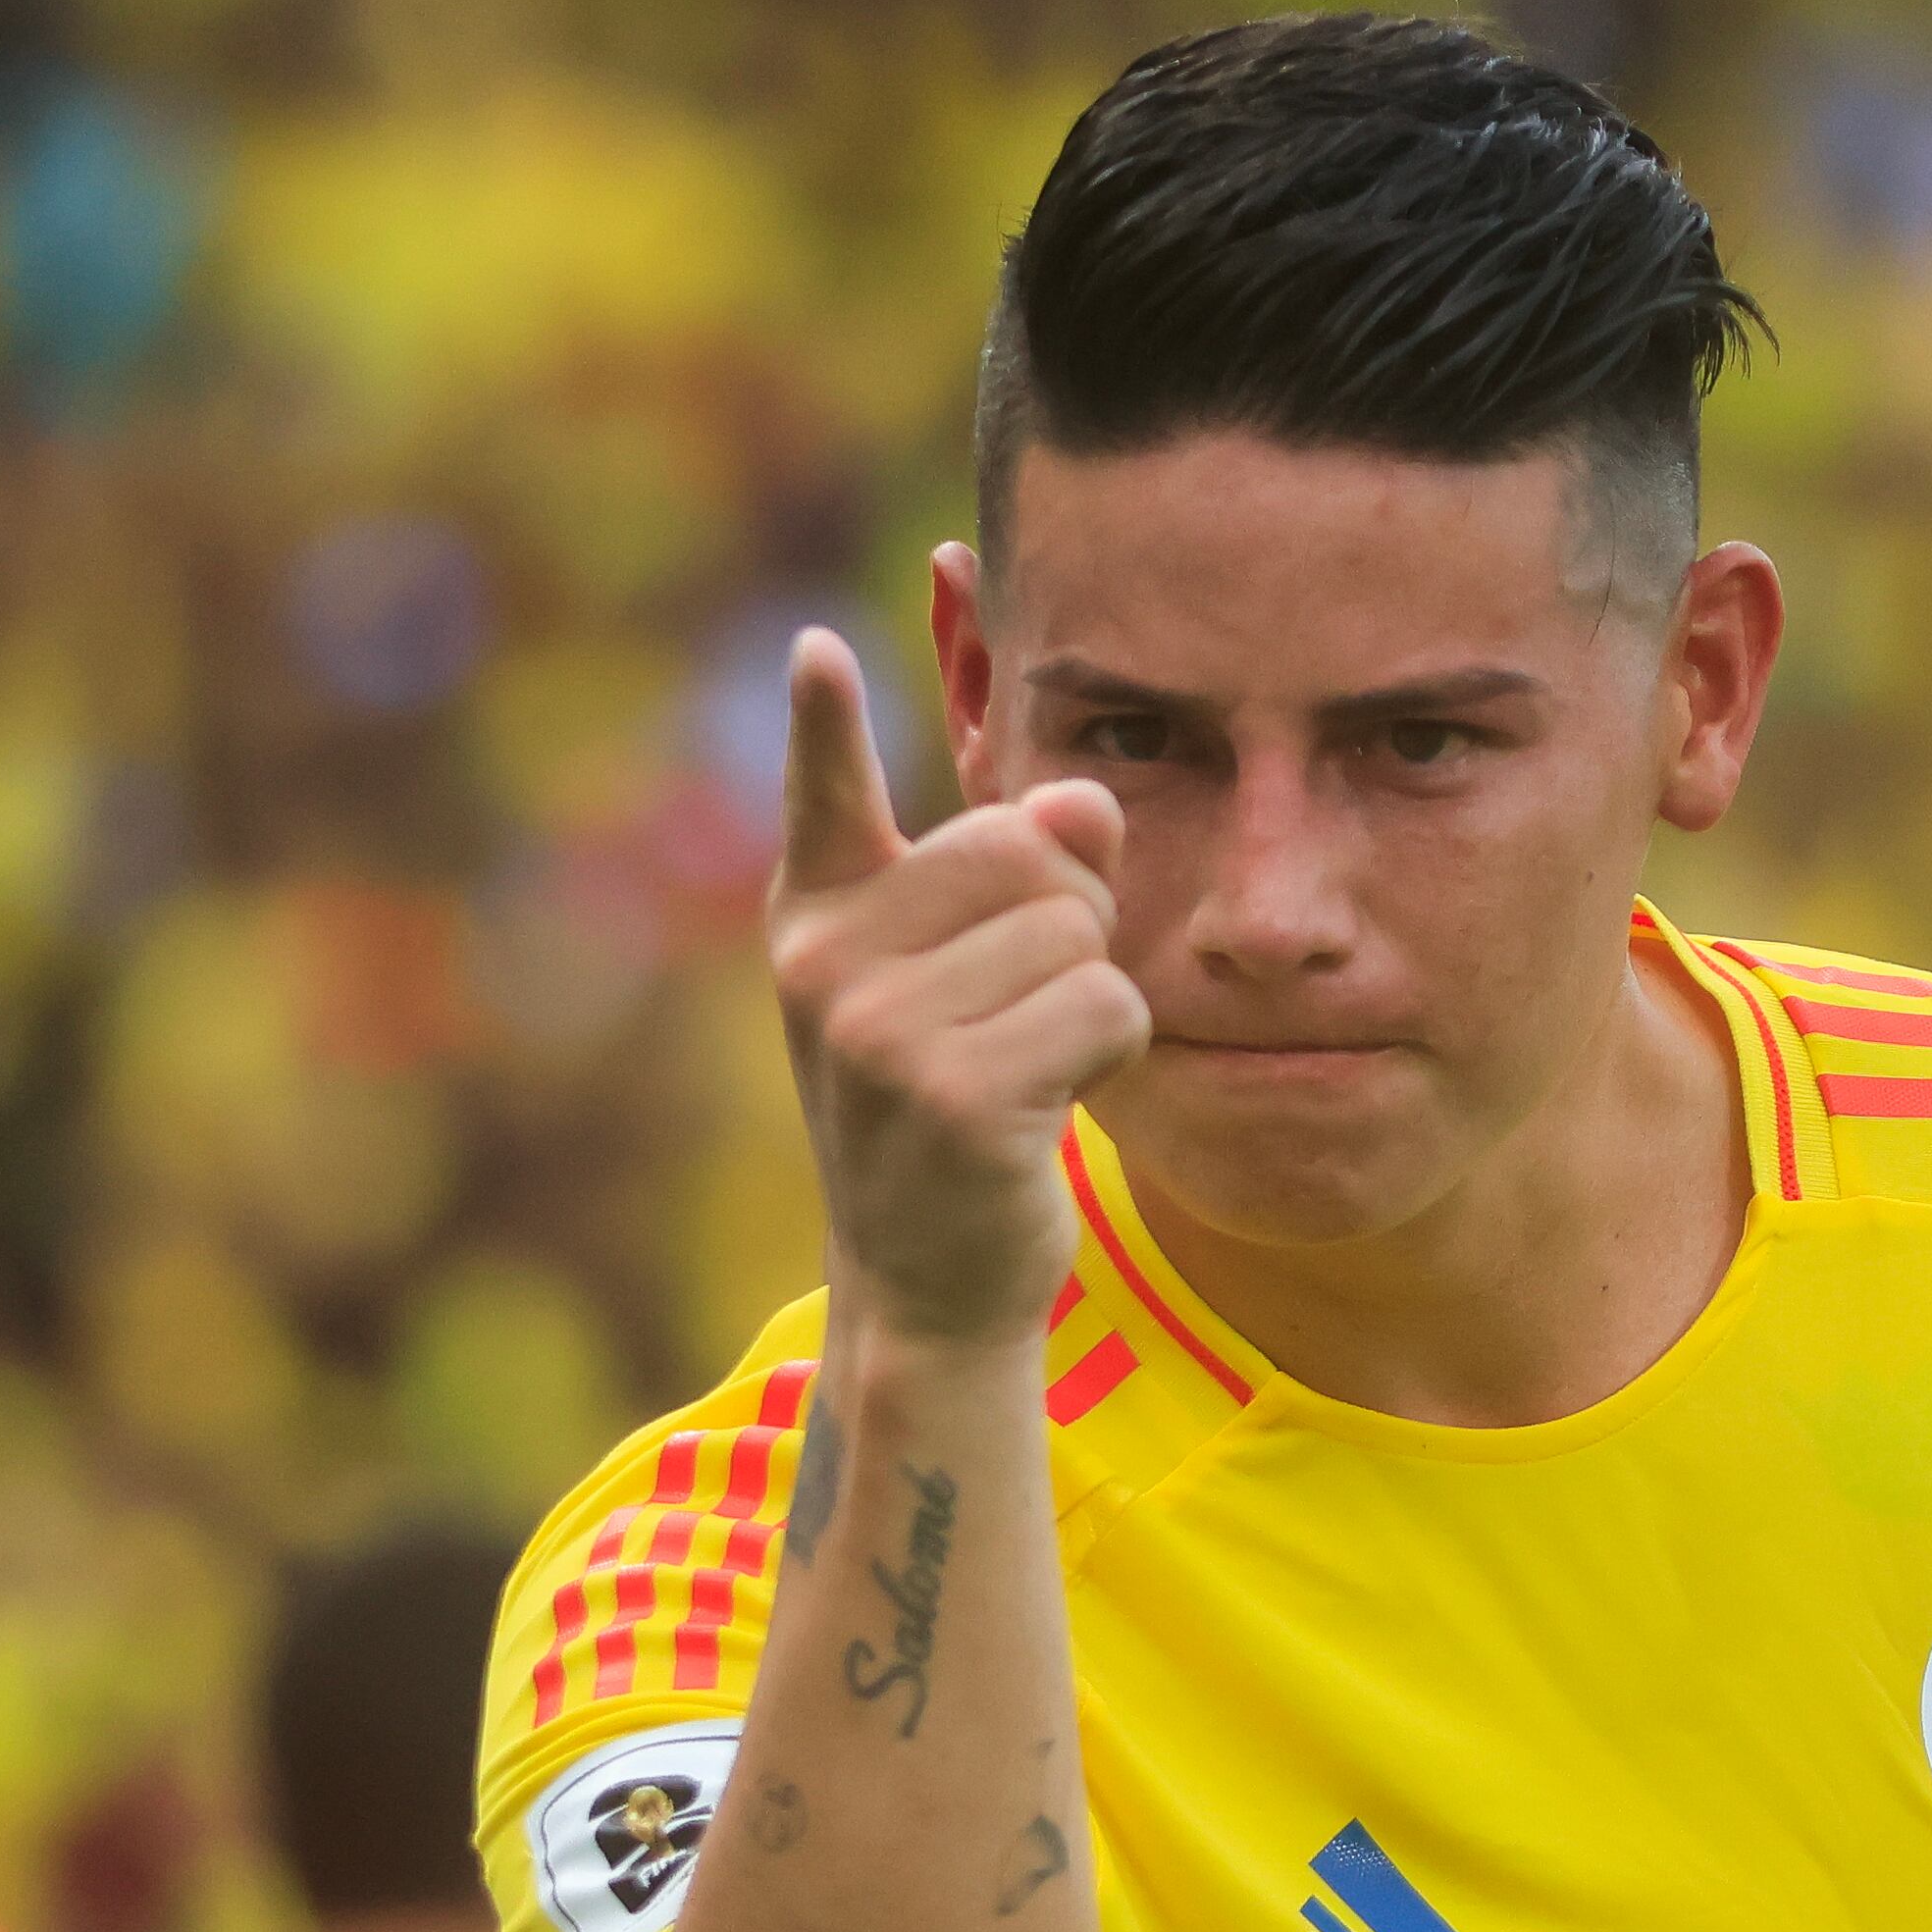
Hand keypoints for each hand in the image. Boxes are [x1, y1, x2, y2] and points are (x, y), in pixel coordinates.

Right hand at [766, 628, 1149, 1341]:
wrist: (930, 1280)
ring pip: (1077, 932)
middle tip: (1024, 1003)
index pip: (823, 797)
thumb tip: (1084, 802)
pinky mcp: (953, 1098)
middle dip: (1070, 916)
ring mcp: (880, 1033)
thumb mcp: (969, 979)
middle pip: (1026, 851)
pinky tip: (1052, 1105)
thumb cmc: (958, 1105)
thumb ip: (1025, 873)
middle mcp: (827, 966)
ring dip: (1093, 994)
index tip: (819, 650)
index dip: (823, 721)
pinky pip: (1104, 1005)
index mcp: (820, 920)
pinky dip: (1113, 1050)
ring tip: (1029, 1062)